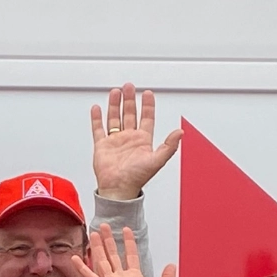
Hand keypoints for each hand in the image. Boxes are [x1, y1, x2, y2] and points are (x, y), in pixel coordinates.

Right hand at [70, 224, 175, 276]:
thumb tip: (171, 265)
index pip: (130, 255)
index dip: (128, 242)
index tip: (126, 230)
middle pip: (113, 255)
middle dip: (108, 240)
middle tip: (104, 226)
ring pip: (102, 261)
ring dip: (97, 247)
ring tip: (93, 233)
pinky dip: (82, 268)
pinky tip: (75, 258)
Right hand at [91, 84, 180, 200]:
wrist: (118, 189)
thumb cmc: (136, 178)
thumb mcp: (157, 160)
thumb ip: (169, 146)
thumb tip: (180, 133)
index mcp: (142, 141)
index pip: (146, 118)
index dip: (147, 105)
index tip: (147, 94)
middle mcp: (129, 139)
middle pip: (130, 114)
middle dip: (130, 100)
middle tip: (129, 87)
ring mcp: (115, 141)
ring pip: (115, 118)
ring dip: (115, 105)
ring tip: (115, 92)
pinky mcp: (102, 146)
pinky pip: (99, 129)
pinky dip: (97, 119)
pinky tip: (97, 109)